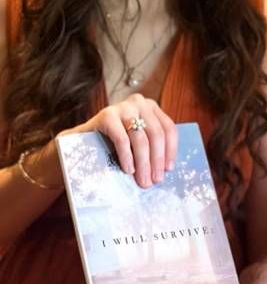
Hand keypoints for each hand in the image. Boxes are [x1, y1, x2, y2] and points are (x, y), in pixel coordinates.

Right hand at [59, 93, 176, 188]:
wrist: (79, 142)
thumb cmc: (113, 144)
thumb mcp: (137, 141)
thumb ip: (151, 147)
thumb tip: (166, 171)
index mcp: (151, 107)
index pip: (168, 129)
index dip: (170, 150)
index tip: (168, 170)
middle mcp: (139, 102)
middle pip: (156, 134)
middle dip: (157, 160)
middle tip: (155, 180)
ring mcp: (123, 107)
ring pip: (141, 138)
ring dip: (143, 163)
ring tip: (143, 180)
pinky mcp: (106, 115)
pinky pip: (122, 139)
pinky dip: (127, 157)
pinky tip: (128, 170)